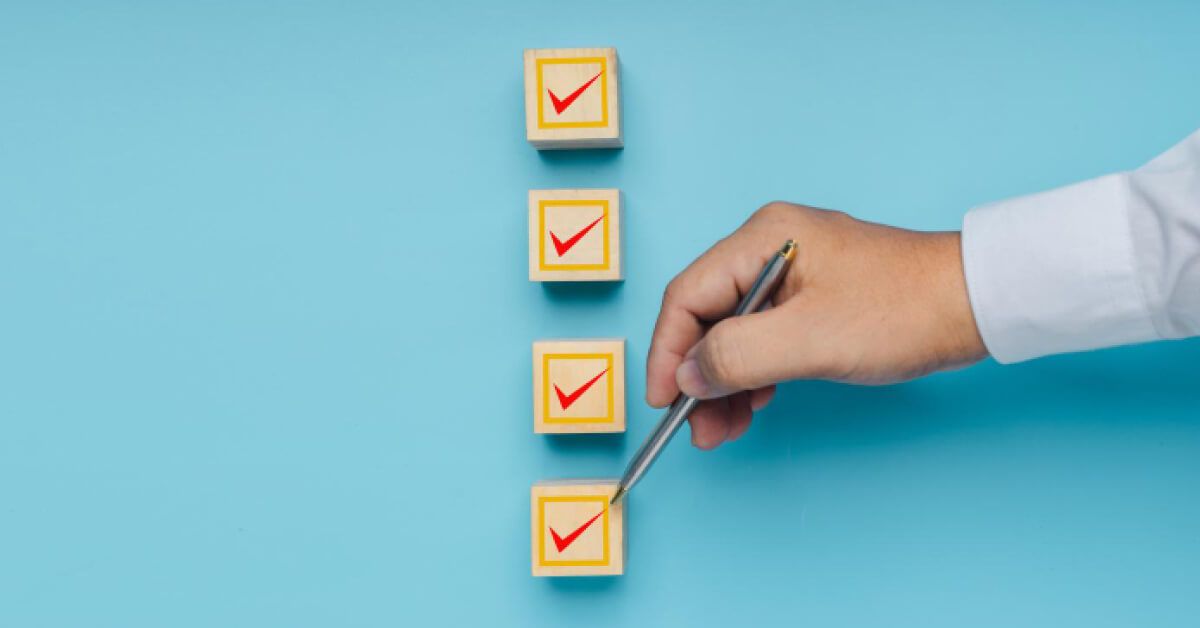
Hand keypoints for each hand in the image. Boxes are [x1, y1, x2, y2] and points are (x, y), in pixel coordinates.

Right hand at [646, 202, 987, 448]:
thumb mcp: (809, 340)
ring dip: (724, 381)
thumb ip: (736, 356)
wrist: (976, 304)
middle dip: (697, 375)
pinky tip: (755, 403)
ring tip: (723, 429)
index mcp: (763, 239)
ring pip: (734, 330)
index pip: (686, 295)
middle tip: (697, 427)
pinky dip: (753, 373)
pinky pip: (764, 335)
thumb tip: (686, 376)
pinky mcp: (815, 297)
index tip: (663, 400)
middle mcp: (771, 246)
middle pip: (707, 314)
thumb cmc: (903, 311)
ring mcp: (795, 271)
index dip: (667, 352)